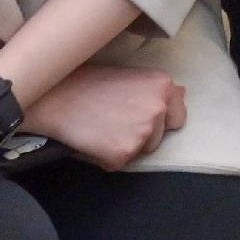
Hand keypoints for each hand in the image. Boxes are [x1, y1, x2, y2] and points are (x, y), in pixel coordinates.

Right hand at [25, 63, 186, 168]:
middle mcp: (158, 108)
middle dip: (141, 135)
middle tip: (113, 119)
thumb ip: (155, 90)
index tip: (139, 117)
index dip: (160, 121)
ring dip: (125, 146)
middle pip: (159, 137)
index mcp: (163, 86)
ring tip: (102, 127)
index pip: (178, 117)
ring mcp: (142, 133)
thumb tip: (182, 94)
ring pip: (141, 151)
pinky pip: (119, 162)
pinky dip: (106, 156)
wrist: (56, 98)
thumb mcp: (129, 77)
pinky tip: (93, 139)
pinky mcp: (123, 154)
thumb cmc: (89, 83)